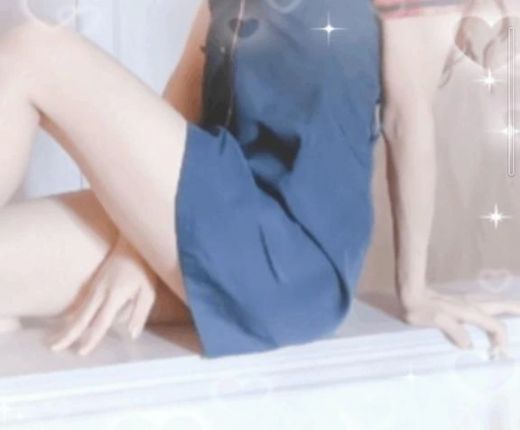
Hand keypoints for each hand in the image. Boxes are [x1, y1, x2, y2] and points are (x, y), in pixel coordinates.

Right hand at [50, 235, 157, 355]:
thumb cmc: (144, 270)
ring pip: (78, 310)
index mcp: (114, 296)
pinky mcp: (93, 283)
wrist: (132, 245)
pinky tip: (66, 322)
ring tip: (56, 340)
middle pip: (81, 317)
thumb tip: (131, 334)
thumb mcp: (148, 292)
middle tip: (53, 348)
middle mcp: (100, 292)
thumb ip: (140, 313)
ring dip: (67, 325)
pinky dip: (72, 314)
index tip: (81, 352)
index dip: (91, 338)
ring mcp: (94, 286)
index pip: (101, 322)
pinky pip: (81, 302)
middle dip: (68, 334)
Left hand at [400, 287, 519, 356]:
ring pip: (493, 302)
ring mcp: (465, 301)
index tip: (499, 353)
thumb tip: (469, 345)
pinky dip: (494, 306)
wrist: (409, 293)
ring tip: (519, 310)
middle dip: (516, 310)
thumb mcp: (435, 320)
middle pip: (500, 306)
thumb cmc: (419, 308)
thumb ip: (454, 331)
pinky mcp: (458, 301)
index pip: (494, 325)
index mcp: (467, 311)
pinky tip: (492, 310)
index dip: (501, 340)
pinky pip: (483, 303)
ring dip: (507, 306)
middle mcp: (470, 304)